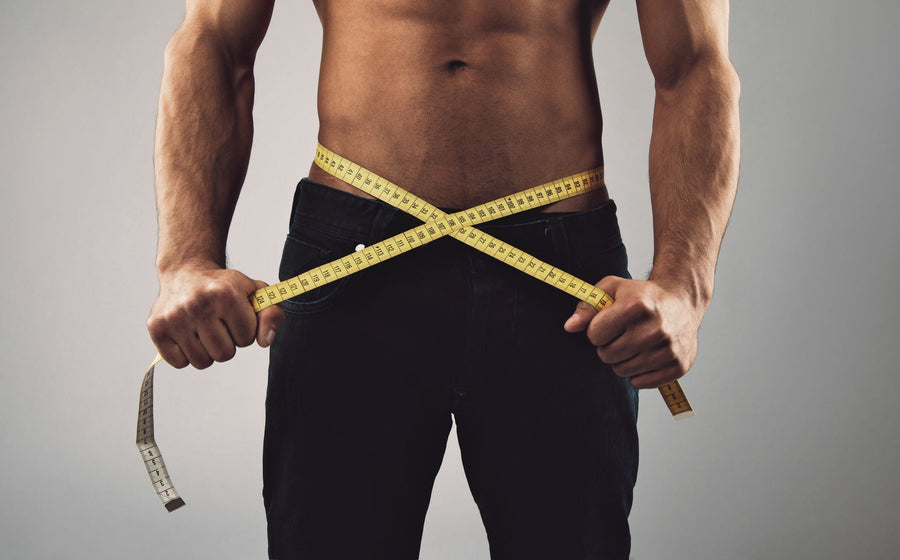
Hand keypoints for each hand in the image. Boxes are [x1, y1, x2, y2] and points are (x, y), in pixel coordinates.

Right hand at [147, 261, 284, 368]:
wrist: (187, 272)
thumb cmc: (225, 288)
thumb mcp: (255, 293)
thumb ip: (271, 314)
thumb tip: (265, 341)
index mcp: (226, 293)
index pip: (247, 338)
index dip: (245, 330)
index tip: (236, 315)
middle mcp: (198, 304)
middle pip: (224, 354)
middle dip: (227, 343)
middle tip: (219, 323)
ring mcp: (174, 317)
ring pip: (202, 362)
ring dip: (207, 350)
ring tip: (204, 328)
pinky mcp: (156, 327)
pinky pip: (179, 363)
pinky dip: (186, 354)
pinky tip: (188, 333)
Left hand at [563, 276, 701, 388]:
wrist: (682, 302)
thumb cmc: (642, 296)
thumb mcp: (612, 289)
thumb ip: (587, 306)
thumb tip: (570, 326)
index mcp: (637, 306)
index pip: (595, 334)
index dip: (596, 329)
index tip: (608, 323)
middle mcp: (656, 328)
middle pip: (607, 355)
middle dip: (607, 346)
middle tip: (621, 334)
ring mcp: (669, 349)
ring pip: (622, 370)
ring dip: (621, 360)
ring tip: (634, 343)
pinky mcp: (678, 366)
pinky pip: (640, 383)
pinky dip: (637, 373)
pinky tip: (646, 355)